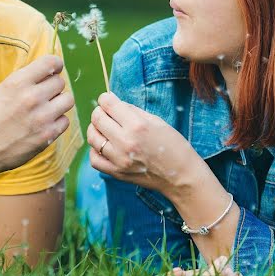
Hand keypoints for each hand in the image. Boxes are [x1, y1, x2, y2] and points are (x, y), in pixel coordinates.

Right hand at [0, 55, 73, 176]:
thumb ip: (22, 82)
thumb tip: (43, 74)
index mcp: (17, 82)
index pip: (51, 62)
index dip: (56, 65)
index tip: (54, 70)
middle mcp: (31, 97)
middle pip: (60, 82)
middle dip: (54, 87)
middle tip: (44, 95)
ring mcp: (41, 117)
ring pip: (68, 100)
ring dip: (59, 102)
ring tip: (48, 108)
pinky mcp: (47, 135)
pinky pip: (65, 121)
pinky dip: (58, 121)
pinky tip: (45, 124)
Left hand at [87, 92, 202, 193]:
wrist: (181, 176)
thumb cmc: (174, 146)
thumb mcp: (157, 121)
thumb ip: (132, 111)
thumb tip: (113, 101)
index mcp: (137, 126)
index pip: (108, 104)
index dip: (105, 98)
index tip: (107, 99)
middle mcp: (125, 142)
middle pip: (97, 119)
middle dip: (99, 111)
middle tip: (105, 112)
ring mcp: (119, 159)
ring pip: (92, 137)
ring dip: (95, 129)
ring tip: (103, 128)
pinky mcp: (117, 173)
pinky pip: (94, 159)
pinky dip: (95, 150)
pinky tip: (103, 145)